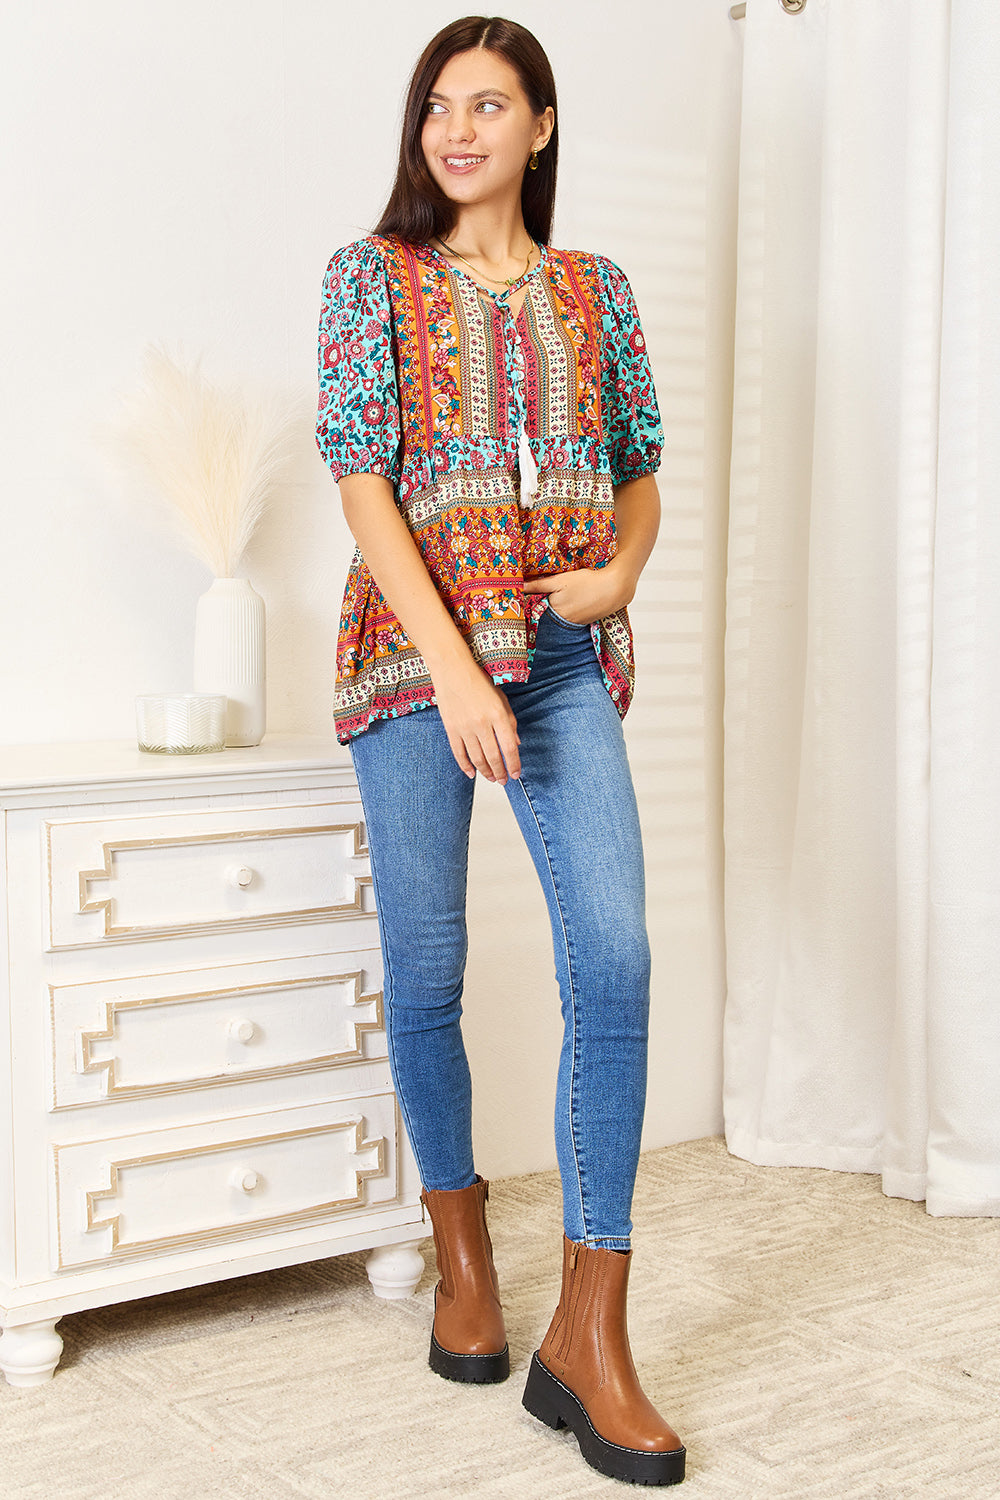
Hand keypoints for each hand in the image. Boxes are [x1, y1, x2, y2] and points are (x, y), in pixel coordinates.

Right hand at [432, 660, 520, 783]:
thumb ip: (510, 721)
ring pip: (477, 757)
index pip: (509, 747)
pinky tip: (471, 773)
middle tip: (503, 781)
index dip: (514, 764)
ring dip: (485, 772)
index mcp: (498, 715)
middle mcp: (482, 723)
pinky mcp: (451, 728)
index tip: (515, 774)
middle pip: (493, 756)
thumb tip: (516, 743)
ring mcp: (465, 727)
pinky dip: (465, 766)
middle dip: (500, 772)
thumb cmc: (479, 681)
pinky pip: (458, 753)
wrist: (453, 670)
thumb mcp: (501, 698)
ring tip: (491, 778)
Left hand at [523, 563, 633, 624]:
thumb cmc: (587, 582)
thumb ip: (539, 585)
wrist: (614, 589)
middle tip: (541, 595)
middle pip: (546, 614)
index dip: (529, 603)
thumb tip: (519, 587)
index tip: (522, 599)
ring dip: (555, 609)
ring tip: (560, 596)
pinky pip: (570, 617)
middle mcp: (562, 621)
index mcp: (554, 610)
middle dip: (542, 606)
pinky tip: (573, 601)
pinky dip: (568, 610)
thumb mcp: (560, 580)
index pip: (534, 610)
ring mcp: (574, 623)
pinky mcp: (583, 622)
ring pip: (558, 616)